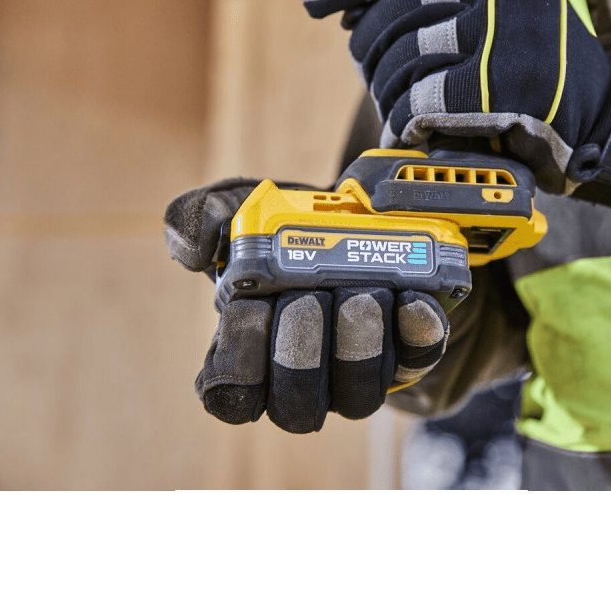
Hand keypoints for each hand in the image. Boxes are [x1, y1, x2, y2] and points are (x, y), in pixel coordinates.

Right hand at [164, 179, 449, 431]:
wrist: (369, 217)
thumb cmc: (296, 227)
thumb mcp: (244, 208)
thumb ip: (203, 217)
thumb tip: (193, 253)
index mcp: (251, 350)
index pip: (233, 392)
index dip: (240, 359)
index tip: (248, 307)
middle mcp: (305, 375)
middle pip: (295, 401)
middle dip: (300, 348)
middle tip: (310, 296)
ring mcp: (359, 372)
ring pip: (356, 395)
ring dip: (359, 342)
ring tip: (365, 293)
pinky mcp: (412, 355)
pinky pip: (417, 360)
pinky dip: (416, 331)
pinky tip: (413, 301)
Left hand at [302, 0, 610, 204]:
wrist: (605, 119)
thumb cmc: (545, 71)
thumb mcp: (510, 9)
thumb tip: (363, 6)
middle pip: (397, 7)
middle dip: (366, 44)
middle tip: (366, 69)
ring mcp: (503, 33)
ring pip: (405, 56)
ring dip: (388, 90)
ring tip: (395, 107)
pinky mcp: (499, 85)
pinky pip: (422, 100)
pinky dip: (406, 119)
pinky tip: (410, 129)